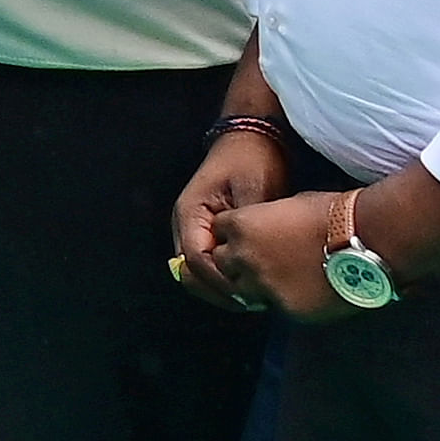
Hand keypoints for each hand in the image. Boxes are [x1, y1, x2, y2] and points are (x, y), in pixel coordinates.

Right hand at [169, 120, 295, 309]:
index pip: (196, 259)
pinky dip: (226, 274)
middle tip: (252, 303)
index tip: (249, 294)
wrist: (253, 136)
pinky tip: (251, 281)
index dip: (219, 280)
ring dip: (221, 284)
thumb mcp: (254, 189)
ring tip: (253, 297)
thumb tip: (249, 258)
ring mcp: (195, 227)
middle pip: (190, 270)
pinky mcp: (209, 229)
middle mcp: (185, 223)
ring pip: (198, 269)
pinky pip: (210, 260)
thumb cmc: (253, 159)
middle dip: (217, 289)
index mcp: (190, 212)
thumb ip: (247, 225)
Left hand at [209, 189, 356, 324]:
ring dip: (255, 284)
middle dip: (236, 261)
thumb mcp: (288, 205)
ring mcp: (263, 286)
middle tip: (260, 259)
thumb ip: (265, 221)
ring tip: (280, 278)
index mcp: (241, 225)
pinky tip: (303, 291)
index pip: (218, 230)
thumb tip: (266, 228)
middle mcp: (244, 257)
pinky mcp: (286, 308)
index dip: (234, 232)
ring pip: (242, 289)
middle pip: (222, 263)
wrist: (367, 240)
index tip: (248, 235)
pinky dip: (283, 299)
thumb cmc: (333, 214)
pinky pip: (275, 305)